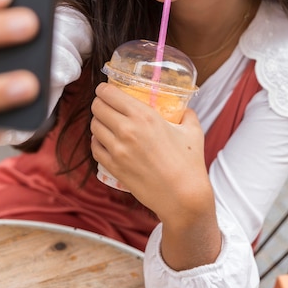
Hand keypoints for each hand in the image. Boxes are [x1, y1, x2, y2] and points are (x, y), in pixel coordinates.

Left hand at [91, 81, 221, 270]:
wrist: (183, 198)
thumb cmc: (189, 163)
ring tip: (106, 123)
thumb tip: (185, 109)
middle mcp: (127, 130)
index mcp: (144, 116)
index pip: (110, 94)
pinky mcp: (113, 167)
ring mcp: (117, 150)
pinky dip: (97, 142)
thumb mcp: (192, 131)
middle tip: (105, 105)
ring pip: (94, 126)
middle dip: (99, 103)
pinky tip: (105, 141)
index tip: (105, 89)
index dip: (104, 89)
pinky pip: (95, 148)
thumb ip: (187, 114)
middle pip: (98, 108)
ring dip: (98, 122)